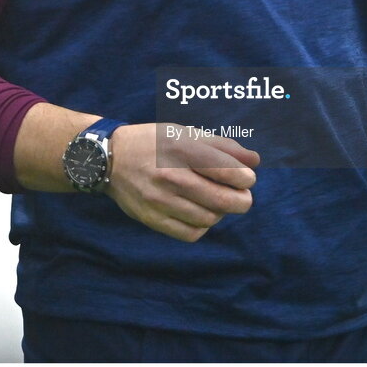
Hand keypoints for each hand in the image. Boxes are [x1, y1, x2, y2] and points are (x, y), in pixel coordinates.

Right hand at [106, 123, 259, 242]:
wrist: (111, 158)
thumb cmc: (154, 142)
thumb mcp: (185, 133)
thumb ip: (222, 146)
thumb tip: (255, 160)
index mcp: (181, 149)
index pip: (226, 170)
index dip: (245, 178)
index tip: (248, 178)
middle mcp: (171, 175)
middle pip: (222, 199)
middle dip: (241, 201)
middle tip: (243, 197)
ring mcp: (160, 200)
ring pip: (208, 219)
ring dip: (220, 212)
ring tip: (217, 201)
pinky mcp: (152, 219)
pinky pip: (190, 233)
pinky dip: (202, 226)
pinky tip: (200, 213)